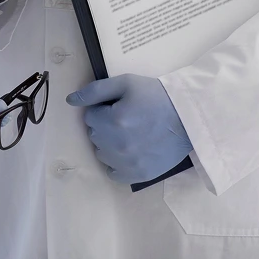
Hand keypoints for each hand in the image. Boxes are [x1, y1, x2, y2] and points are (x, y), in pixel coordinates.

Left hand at [67, 74, 191, 183]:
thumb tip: (70, 100)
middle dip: (104, 125)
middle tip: (126, 119)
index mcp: (114, 121)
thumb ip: (95, 90)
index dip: (102, 109)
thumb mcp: (126, 83)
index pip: (90, 116)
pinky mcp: (139, 175)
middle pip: (94, 134)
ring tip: (129, 134)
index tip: (118, 107)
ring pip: (101, 153)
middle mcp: (119, 145)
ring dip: (108, 143)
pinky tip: (128, 151)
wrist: (188, 119)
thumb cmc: (157, 97)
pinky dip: (116, 163)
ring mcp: (129, 163)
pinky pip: (112, 173)